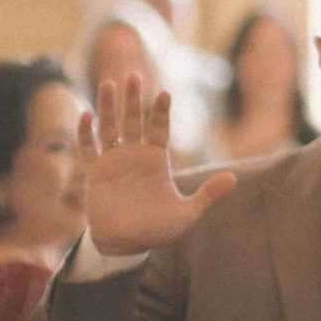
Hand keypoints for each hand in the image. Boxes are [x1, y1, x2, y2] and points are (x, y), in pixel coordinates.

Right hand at [80, 74, 235, 255]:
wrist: (127, 245)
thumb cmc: (157, 230)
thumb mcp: (187, 213)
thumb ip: (208, 194)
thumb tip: (234, 178)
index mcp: (156, 161)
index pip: (159, 129)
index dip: (161, 112)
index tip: (164, 93)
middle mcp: (134, 156)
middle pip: (133, 121)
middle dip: (134, 99)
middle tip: (134, 75)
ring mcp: (114, 162)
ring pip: (109, 128)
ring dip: (108, 107)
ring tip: (108, 83)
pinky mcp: (95, 173)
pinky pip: (89, 149)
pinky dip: (86, 133)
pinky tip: (86, 115)